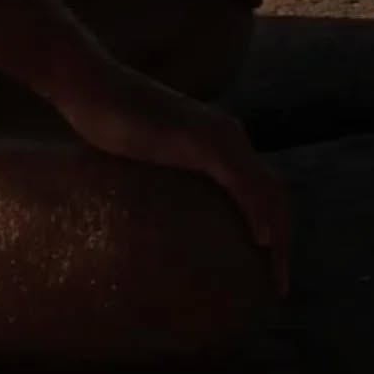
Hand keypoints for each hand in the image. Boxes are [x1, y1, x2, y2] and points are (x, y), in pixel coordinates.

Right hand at [57, 61, 289, 295]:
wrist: (91, 86)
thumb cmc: (110, 120)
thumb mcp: (148, 157)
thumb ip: (166, 178)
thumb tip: (161, 218)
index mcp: (219, 139)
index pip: (260, 186)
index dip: (271, 224)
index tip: (268, 267)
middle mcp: (228, 134)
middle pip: (273, 192)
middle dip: (283, 240)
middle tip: (278, 287)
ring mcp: (217, 135)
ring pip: (266, 189)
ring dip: (279, 235)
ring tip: (276, 277)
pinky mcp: (201, 141)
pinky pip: (241, 181)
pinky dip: (257, 211)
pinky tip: (262, 240)